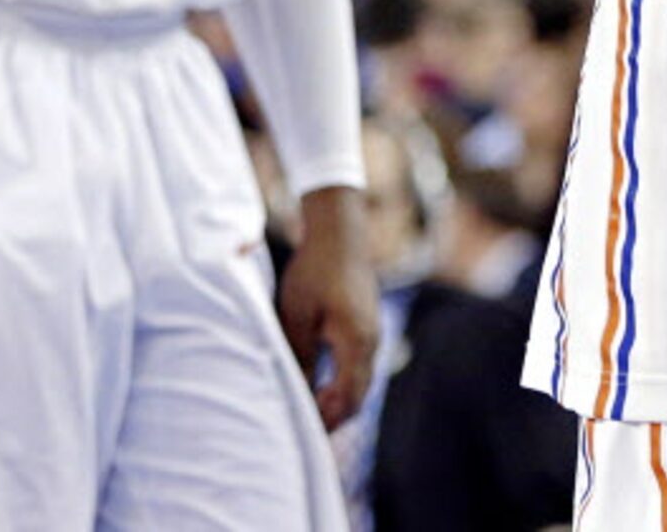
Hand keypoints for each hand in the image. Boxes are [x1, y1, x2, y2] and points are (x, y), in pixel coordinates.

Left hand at [277, 185, 380, 429]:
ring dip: (338, 402)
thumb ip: (297, 357)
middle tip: (305, 432)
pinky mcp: (368, 328)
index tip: (303, 431)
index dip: (326, 420)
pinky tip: (321, 387)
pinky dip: (343, 385)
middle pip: (357, 397)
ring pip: (360, 384)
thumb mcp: (297, 315)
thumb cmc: (314, 271)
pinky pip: (359, 369)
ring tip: (310, 413)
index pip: (346, 399)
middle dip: (333, 418)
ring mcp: (373, 335)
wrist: (339, 234)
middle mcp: (371, 343)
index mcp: (355, 342)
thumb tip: (293, 394)